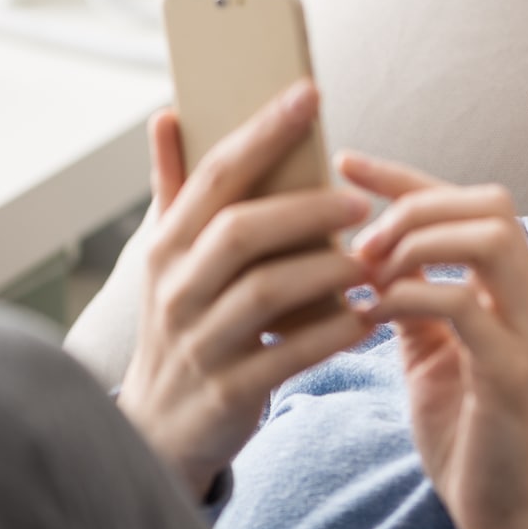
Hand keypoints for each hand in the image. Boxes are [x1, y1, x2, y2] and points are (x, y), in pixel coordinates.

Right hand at [117, 81, 375, 498]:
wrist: (156, 434)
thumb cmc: (182, 327)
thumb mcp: (168, 260)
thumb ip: (175, 189)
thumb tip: (168, 113)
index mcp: (166, 247)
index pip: (214, 175)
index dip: (262, 132)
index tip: (309, 94)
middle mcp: (176, 290)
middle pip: (240, 231)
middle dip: (305, 208)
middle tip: (361, 200)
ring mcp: (200, 343)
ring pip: (266, 291)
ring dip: (327, 268)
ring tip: (371, 260)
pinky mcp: (229, 391)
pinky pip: (288, 354)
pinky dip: (332, 332)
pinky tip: (367, 316)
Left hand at [341, 152, 527, 528]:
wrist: (504, 516)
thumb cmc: (467, 434)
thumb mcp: (432, 353)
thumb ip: (414, 301)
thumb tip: (368, 257)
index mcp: (512, 290)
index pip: (468, 203)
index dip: (405, 178)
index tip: (345, 161)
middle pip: (490, 205)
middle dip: (415, 206)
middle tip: (360, 241)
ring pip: (491, 239)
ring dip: (418, 243)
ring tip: (368, 270)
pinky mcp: (512, 375)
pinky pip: (465, 307)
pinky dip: (413, 297)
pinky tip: (373, 314)